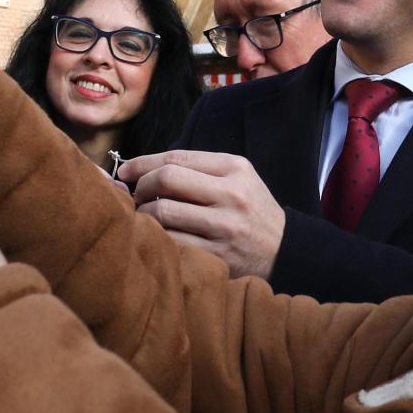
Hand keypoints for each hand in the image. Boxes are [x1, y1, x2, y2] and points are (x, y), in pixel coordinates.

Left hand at [123, 151, 285, 278]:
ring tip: (146, 217)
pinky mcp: (219, 255)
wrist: (286, 251)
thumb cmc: (250, 212)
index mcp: (234, 168)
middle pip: (167, 180)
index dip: (142, 162)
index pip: (176, 157)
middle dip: (141, 187)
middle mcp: (231, 194)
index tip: (125, 170)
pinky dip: (157, 237)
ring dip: (145, 215)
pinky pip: (172, 242)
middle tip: (136, 196)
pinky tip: (157, 237)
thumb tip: (144, 169)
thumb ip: (198, 171)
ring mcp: (225, 226)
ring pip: (164, 213)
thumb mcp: (237, 180)